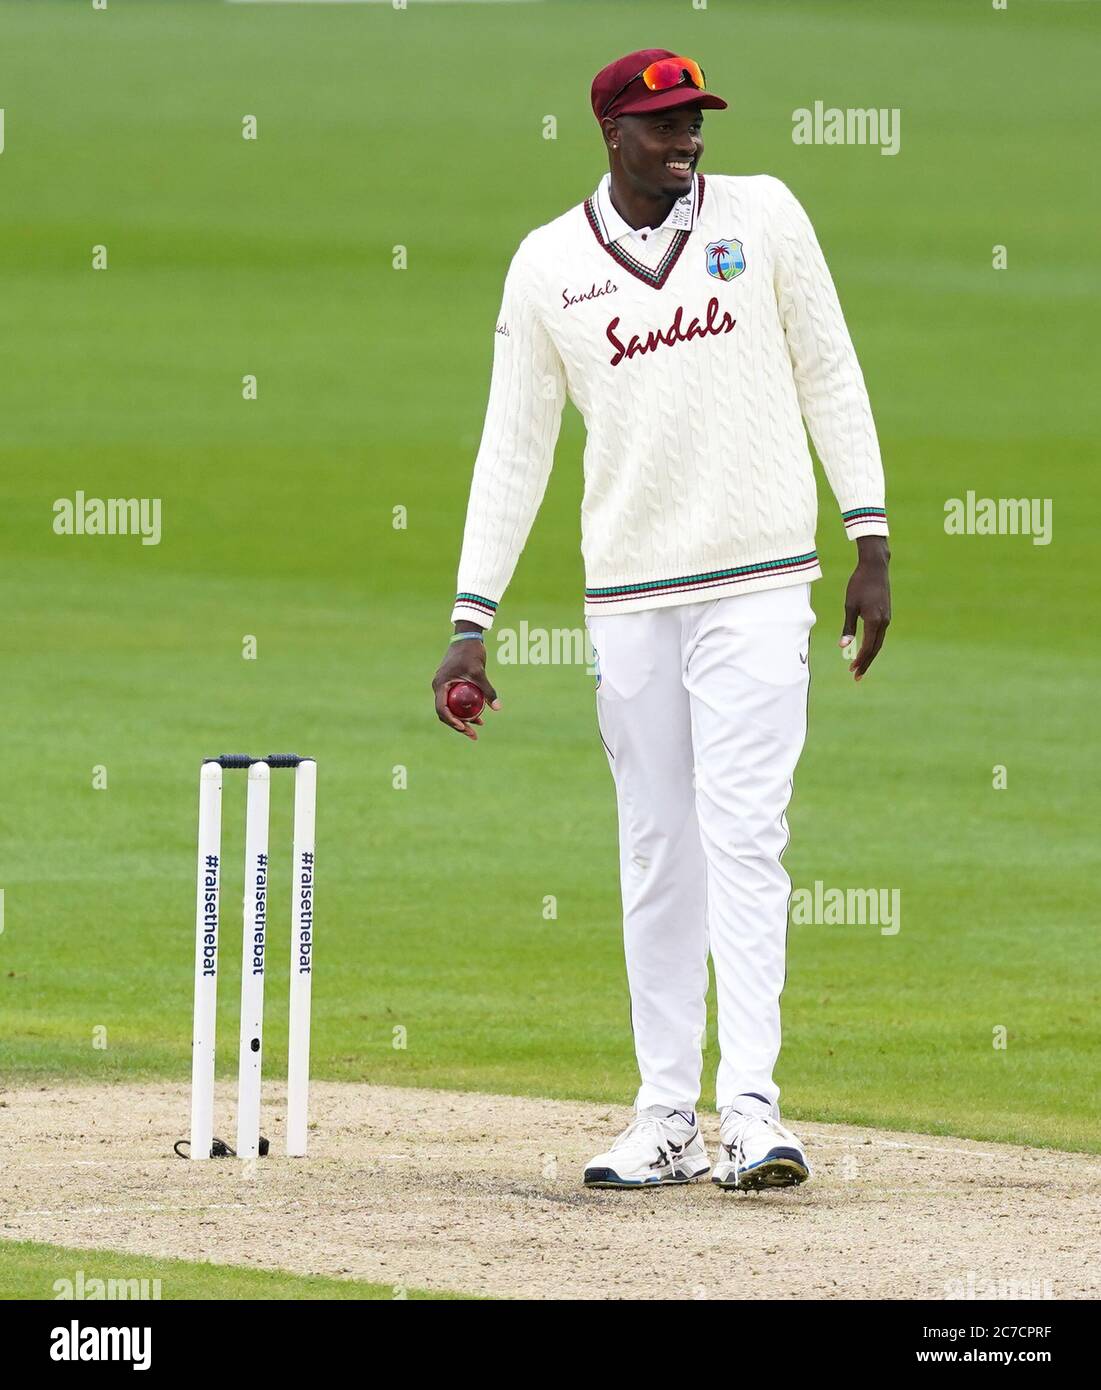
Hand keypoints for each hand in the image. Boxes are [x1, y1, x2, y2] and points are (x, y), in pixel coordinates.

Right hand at [432, 631, 500, 740]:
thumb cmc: (471, 652)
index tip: (465, 728)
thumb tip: (498, 708)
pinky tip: (480, 715)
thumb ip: (487, 690)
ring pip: (452, 708)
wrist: (468, 637)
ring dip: (464, 718)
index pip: (442, 709)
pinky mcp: (451, 684)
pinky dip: (466, 708)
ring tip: (480, 726)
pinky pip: (456, 700)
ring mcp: (445, 686)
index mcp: (440, 685)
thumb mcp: (479, 672)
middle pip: (446, 712)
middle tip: (473, 735)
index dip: (452, 722)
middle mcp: (439, 687)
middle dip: (459, 725)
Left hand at [840, 535, 890, 680]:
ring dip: (870, 655)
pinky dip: (873, 644)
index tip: (851, 670)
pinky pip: (880, 634)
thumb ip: (848, 627)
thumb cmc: (859, 585)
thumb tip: (843, 646)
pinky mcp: (886, 613)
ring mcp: (887, 618)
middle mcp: (884, 622)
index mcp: (875, 621)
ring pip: (879, 642)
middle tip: (856, 676)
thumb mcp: (850, 606)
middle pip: (876, 648)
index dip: (860, 660)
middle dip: (866, 663)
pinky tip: (866, 649)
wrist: (875, 567)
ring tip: (860, 666)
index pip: (868, 647)